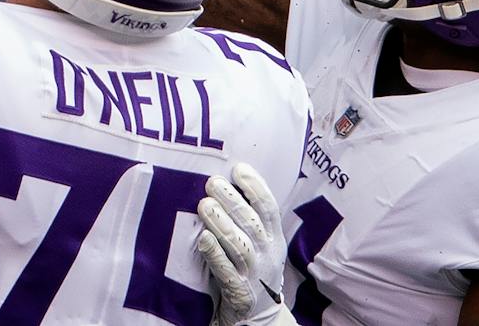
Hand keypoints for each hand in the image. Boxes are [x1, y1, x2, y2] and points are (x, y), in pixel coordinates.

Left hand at [196, 163, 294, 325]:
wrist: (259, 316)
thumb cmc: (253, 269)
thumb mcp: (261, 243)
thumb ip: (250, 218)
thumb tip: (228, 181)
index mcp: (274, 238)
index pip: (269, 207)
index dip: (256, 186)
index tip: (239, 168)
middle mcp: (268, 254)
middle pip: (252, 223)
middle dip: (232, 200)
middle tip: (212, 182)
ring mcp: (255, 274)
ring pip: (240, 246)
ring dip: (222, 224)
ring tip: (204, 205)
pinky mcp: (240, 294)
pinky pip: (227, 273)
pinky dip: (216, 256)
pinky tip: (203, 240)